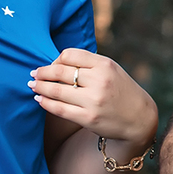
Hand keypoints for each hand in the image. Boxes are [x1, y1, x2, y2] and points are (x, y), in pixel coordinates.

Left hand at [29, 49, 158, 151]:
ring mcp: (93, 100)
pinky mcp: (88, 118)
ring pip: (57, 91)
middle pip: (60, 72)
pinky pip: (60, 109)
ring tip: (32, 86)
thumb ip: (89, 64)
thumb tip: (55, 63)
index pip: (70, 54)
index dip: (55, 60)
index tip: (50, 66)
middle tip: (33, 75)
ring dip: (40, 88)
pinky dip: (46, 104)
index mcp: (105, 64)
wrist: (140, 118)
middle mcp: (99, 81)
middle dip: (42, 73)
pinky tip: (39, 100)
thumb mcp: (111, 70)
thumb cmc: (121, 91)